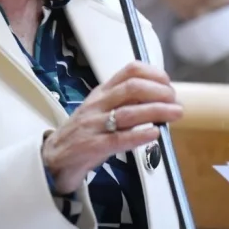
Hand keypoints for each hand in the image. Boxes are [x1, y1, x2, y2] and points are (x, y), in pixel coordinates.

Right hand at [41, 61, 182, 194]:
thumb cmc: (83, 134)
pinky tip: (154, 133)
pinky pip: (117, 139)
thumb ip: (124, 102)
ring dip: (156, 111)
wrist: (53, 158)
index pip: (128, 71)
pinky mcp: (92, 146)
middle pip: (131, 89)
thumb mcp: (101, 110)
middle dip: (159, 92)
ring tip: (175, 114)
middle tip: (175, 101)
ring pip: (128, 113)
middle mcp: (98, 104)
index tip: (168, 83)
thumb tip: (159, 99)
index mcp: (102, 92)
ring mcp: (93, 125)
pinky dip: (139, 135)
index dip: (153, 74)